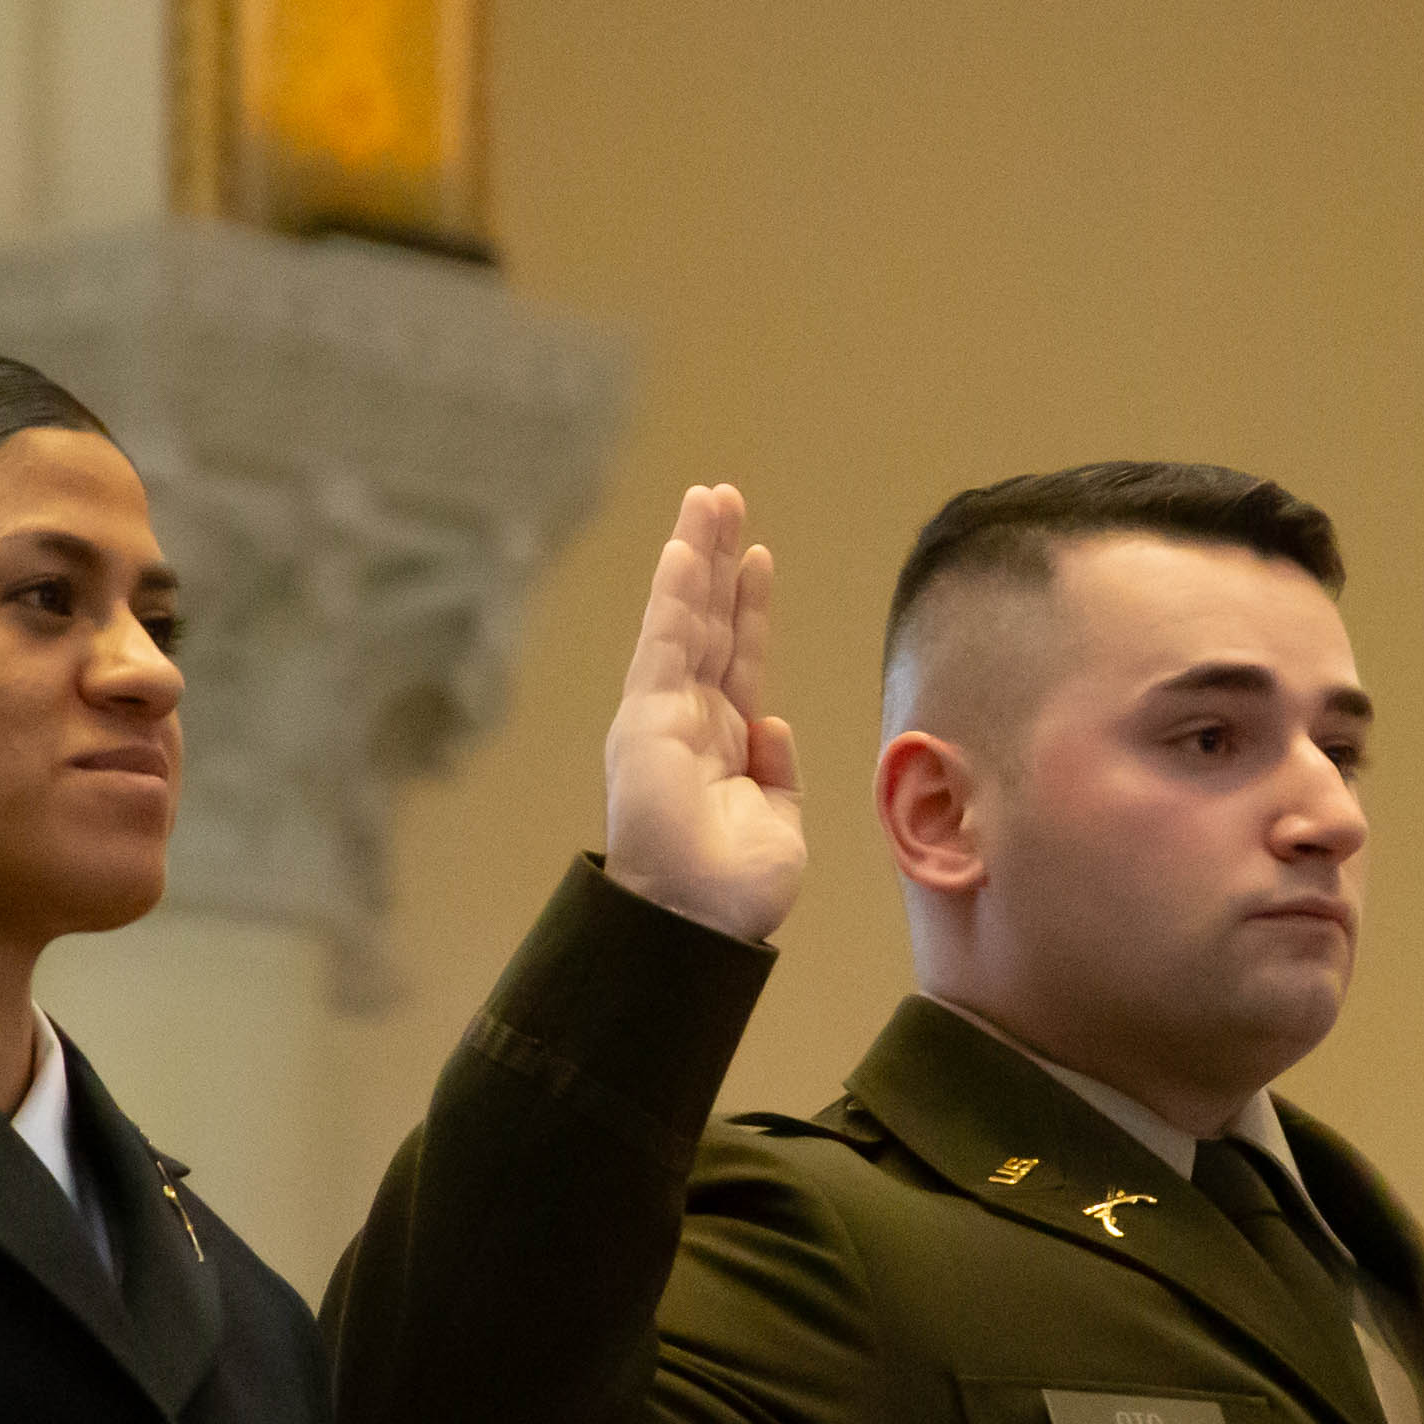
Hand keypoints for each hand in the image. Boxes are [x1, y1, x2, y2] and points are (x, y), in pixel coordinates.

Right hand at [600, 481, 804, 941]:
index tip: (756, 553)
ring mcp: (662, 717)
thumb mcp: (777, 824)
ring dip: (696, 556)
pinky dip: (674, 595)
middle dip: (715, 559)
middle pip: (707, 623)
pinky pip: (663, 644)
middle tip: (722, 496)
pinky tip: (684, 549)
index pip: (736, 657)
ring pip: (684, 620)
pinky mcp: (645, 720)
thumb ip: (775, 773)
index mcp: (719, 744)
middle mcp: (686, 722)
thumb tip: (773, 725)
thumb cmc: (734, 893)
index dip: (747, 604)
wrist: (700, 926)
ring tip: (709, 498)